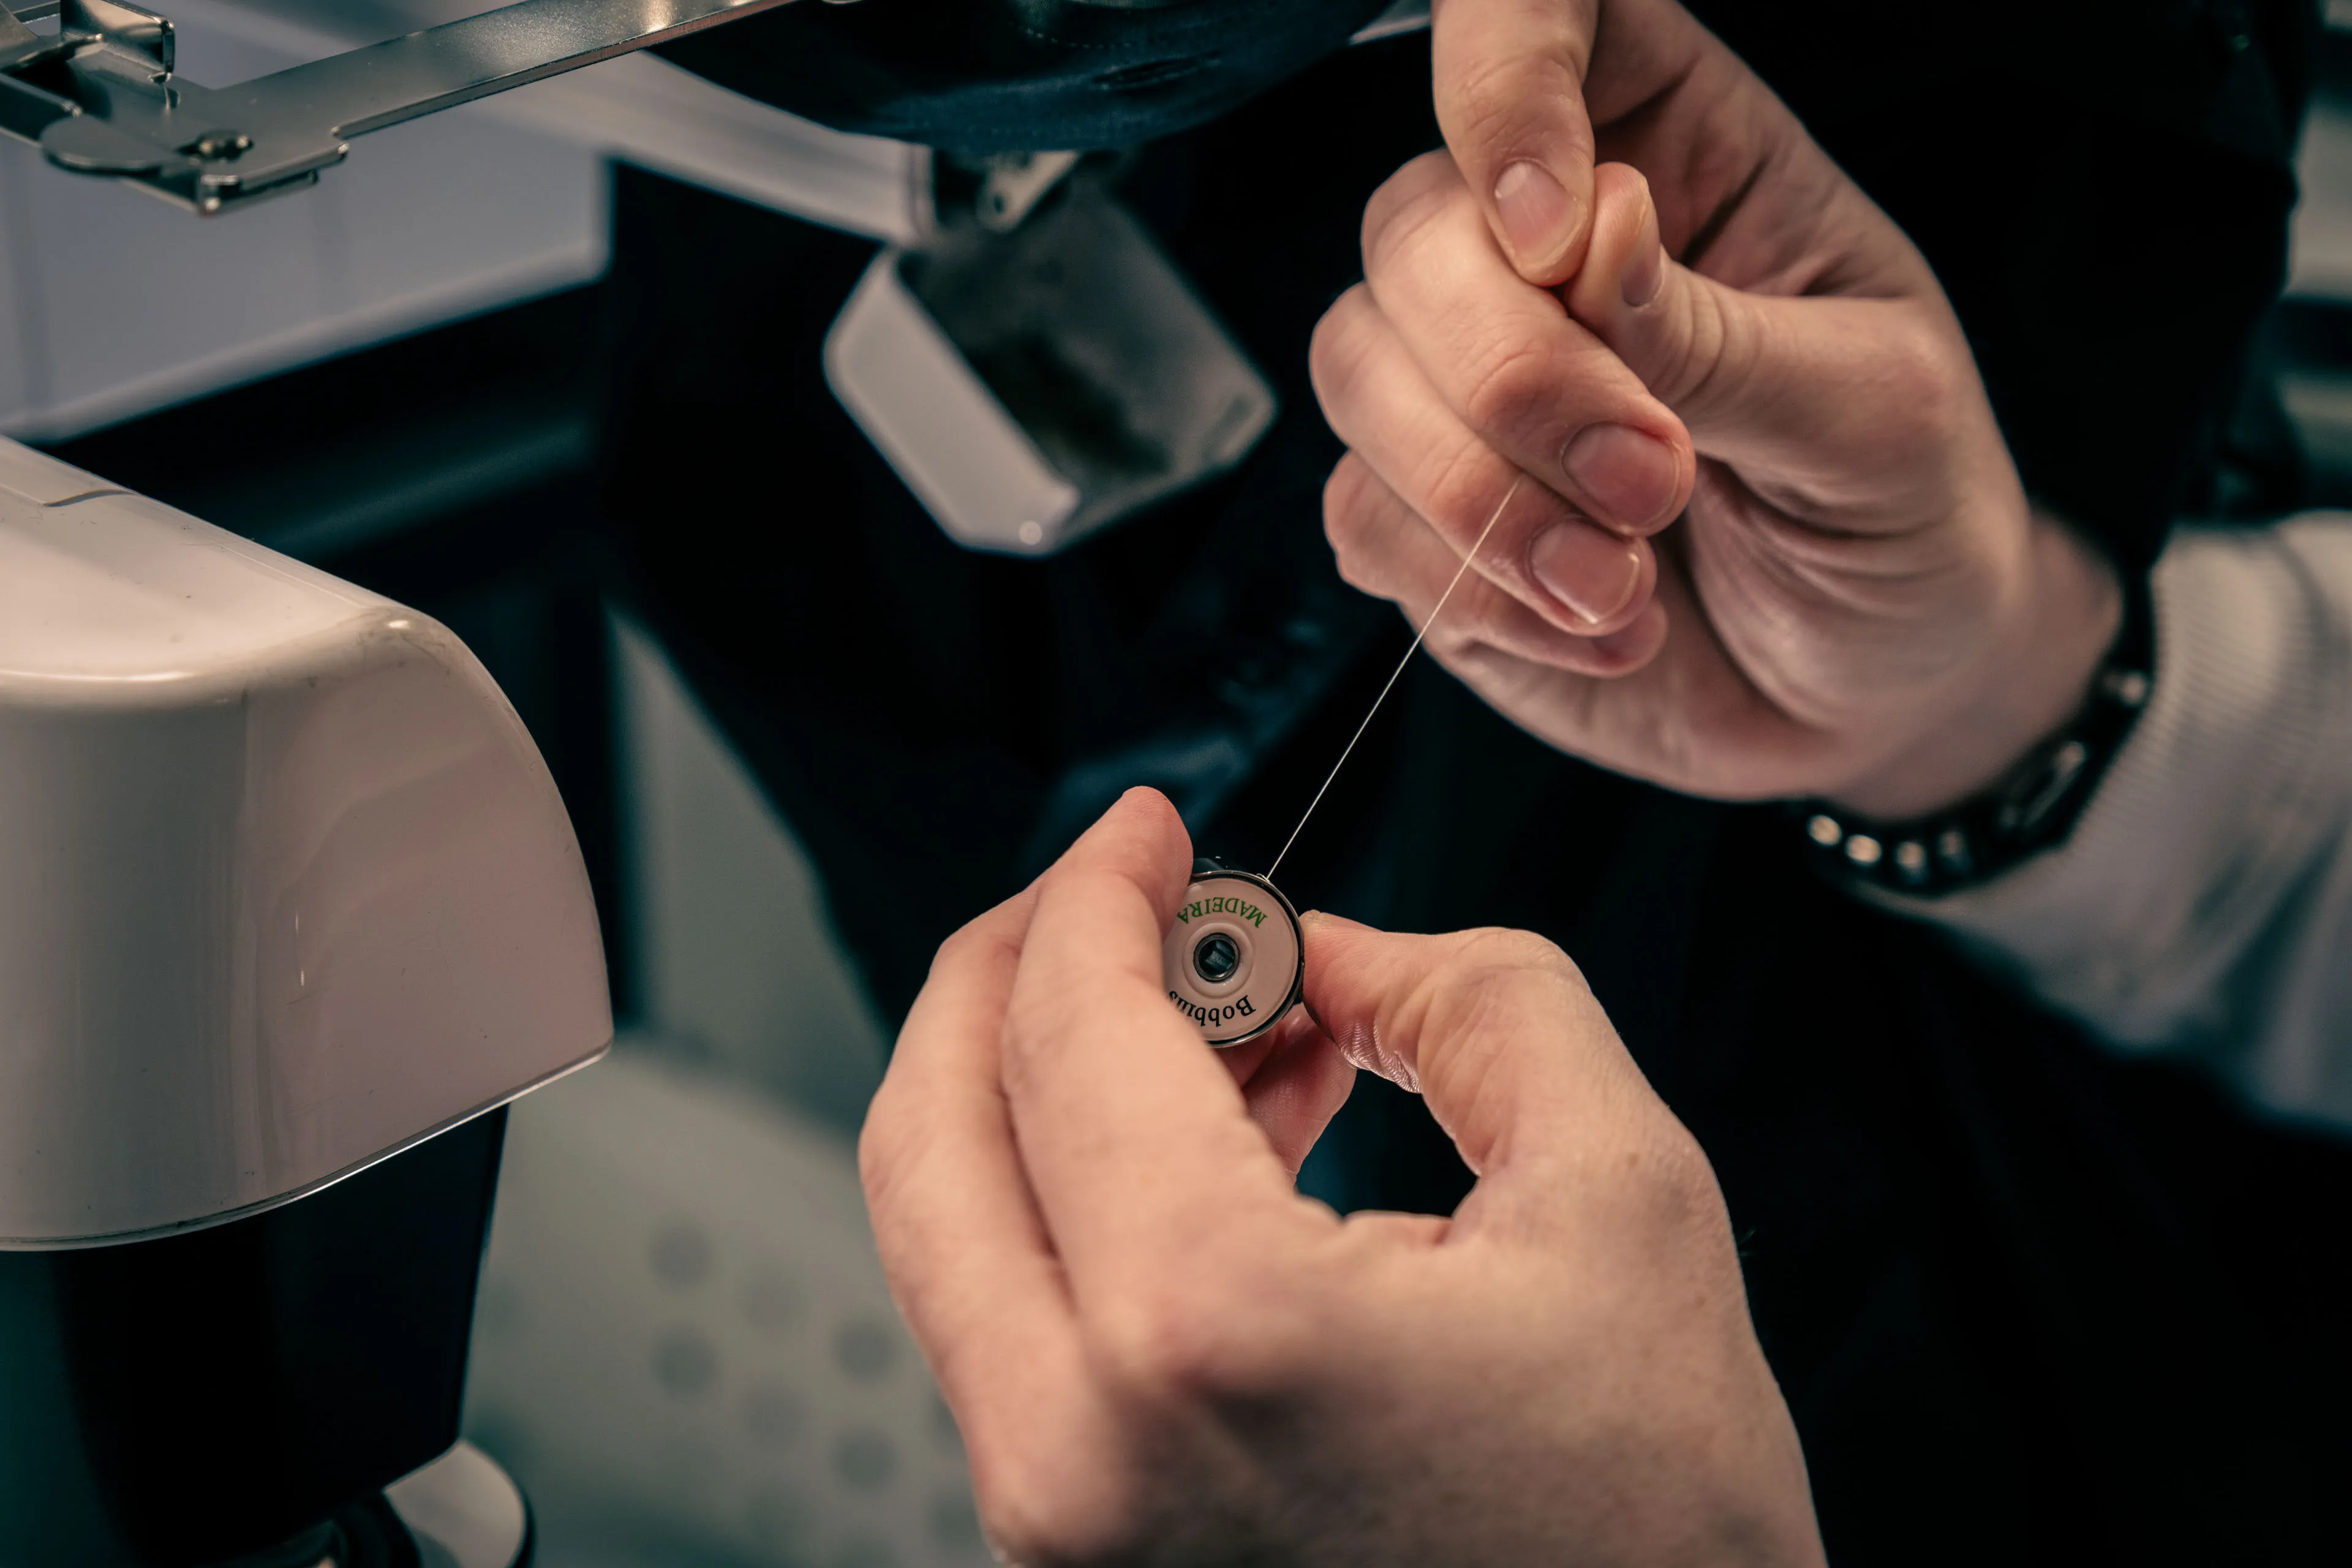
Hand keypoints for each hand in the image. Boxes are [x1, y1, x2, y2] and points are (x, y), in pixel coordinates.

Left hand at [860, 789, 1824, 1565]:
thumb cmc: (1660, 1529)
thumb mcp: (1624, 1193)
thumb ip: (1472, 999)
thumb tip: (1328, 948)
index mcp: (1205, 1334)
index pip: (1072, 1034)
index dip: (1103, 891)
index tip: (1146, 831)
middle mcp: (1080, 1447)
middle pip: (935, 1127)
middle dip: (1017, 970)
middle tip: (1118, 894)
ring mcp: (1056, 1520)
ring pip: (951, 1228)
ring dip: (1051, 1080)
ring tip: (1220, 1012)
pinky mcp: (1072, 1552)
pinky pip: (1012, 1323)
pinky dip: (1079, 1196)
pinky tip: (1213, 1128)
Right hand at [1313, 0, 2118, 816]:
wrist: (1875, 699)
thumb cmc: (1905, 521)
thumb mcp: (1875, 419)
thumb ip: (1726, 338)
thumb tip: (1592, 238)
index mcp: (1680, 158)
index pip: (1543, 22)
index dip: (1503, 73)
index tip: (1551, 226)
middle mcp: (1546, 257)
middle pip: (1413, 226)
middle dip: (1513, 375)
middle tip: (1652, 483)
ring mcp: (1470, 391)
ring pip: (1356, 371)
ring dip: (1483, 501)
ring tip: (1625, 584)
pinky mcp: (1427, 521)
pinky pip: (1362, 521)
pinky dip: (1474, 591)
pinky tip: (1602, 629)